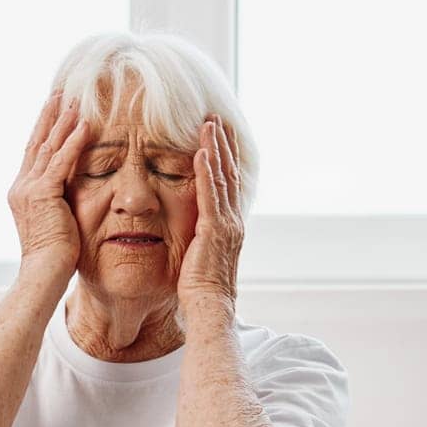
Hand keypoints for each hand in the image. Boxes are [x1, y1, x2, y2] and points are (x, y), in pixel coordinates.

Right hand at [8, 90, 91, 275]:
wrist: (44, 272)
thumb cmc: (54, 258)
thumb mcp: (54, 223)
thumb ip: (58, 203)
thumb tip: (69, 196)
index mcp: (21, 193)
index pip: (33, 154)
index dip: (43, 130)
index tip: (53, 111)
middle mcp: (21, 187)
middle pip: (37, 143)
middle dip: (49, 116)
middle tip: (60, 93)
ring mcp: (29, 189)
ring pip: (48, 147)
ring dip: (62, 121)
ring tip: (74, 99)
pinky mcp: (44, 194)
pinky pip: (61, 161)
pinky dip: (73, 141)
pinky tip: (85, 124)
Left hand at [177, 115, 244, 311]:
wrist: (209, 307)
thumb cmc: (200, 290)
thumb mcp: (201, 257)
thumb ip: (201, 238)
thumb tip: (194, 230)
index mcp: (229, 226)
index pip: (228, 185)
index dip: (225, 158)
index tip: (219, 136)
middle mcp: (233, 221)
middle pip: (230, 173)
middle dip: (223, 144)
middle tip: (216, 119)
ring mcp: (226, 224)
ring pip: (222, 177)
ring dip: (215, 148)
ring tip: (209, 124)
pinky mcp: (214, 230)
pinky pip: (210, 194)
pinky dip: (206, 171)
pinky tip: (201, 151)